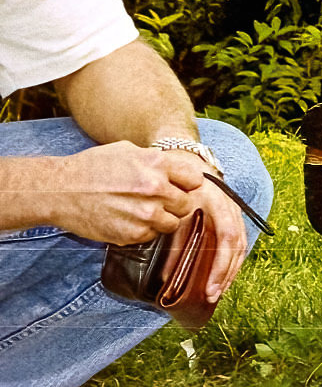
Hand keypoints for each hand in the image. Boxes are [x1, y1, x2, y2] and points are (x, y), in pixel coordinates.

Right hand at [42, 141, 203, 244]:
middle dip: (177, 204)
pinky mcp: (132, 234)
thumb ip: (156, 160)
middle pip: (187, 204)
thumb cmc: (93, 167)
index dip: (188, 184)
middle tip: (161, 202)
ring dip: (163, 220)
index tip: (180, 187)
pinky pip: (152, 236)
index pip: (196, 180)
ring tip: (144, 211)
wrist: (61, 190)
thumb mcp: (129, 150)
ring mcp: (145, 214)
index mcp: (158, 164)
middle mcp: (155, 188)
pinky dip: (144, 231)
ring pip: (172, 224)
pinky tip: (129, 220)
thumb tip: (177, 169)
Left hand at [181, 163, 250, 302]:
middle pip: (238, 246)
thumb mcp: (172, 207)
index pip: (228, 239)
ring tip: (217, 290)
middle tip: (212, 295)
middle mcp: (231, 207)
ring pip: (241, 245)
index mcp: (219, 202)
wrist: (185, 158)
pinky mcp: (230, 216)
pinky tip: (220, 274)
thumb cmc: (175, 182)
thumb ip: (172, 238)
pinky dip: (230, 260)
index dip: (221, 266)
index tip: (209, 289)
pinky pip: (236, 241)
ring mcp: (233, 211)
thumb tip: (168, 275)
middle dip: (226, 273)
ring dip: (230, 270)